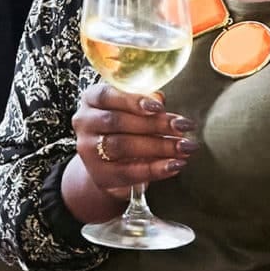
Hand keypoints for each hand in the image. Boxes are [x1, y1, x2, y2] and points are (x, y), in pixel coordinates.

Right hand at [71, 82, 195, 202]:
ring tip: (185, 147)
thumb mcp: (132, 109)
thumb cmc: (126, 126)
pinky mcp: (100, 175)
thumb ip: (145, 101)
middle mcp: (84, 122)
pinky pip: (129, 172)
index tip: (159, 107)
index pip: (107, 95)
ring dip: (159, 146)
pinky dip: (155, 169)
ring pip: (123, 146)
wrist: (108, 162)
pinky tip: (175, 165)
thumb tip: (159, 99)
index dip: (133, 100)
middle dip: (155, 124)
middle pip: (118, 122)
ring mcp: (88, 150)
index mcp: (91, 99)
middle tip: (185, 126)